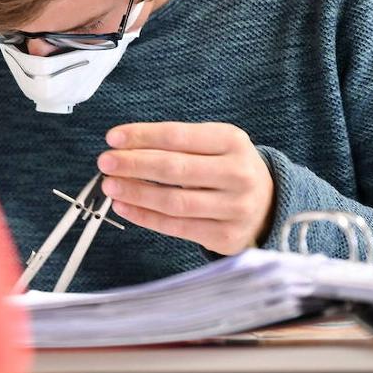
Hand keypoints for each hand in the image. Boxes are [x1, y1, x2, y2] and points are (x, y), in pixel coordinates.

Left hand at [97, 122, 274, 254]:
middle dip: (134, 164)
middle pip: (175, 169)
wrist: (267, 204)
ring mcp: (236, 208)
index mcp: (233, 142)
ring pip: (174, 202)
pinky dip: (145, 217)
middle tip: (105, 162)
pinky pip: (176, 227)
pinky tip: (124, 206)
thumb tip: (122, 147)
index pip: (178, 136)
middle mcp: (239, 174)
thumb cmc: (224, 168)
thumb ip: (174, 144)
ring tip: (110, 185)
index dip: (142, 136)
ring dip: (136, 193)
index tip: (112, 138)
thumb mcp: (211, 144)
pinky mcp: (226, 236)